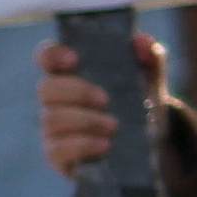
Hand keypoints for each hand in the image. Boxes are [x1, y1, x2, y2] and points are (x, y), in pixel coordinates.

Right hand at [34, 33, 168, 184]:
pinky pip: (57, 149)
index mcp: (71, 74)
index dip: (52, 54)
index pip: (46, 57)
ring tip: (114, 126)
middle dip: (76, 92)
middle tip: (105, 99)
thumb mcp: (151, 81)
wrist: (148, 146)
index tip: (74, 59)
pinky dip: (82, 145)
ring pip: (52, 119)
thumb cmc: (140, 105)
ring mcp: (52, 128)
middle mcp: (55, 99)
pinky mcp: (56, 155)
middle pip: (46, 88)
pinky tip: (104, 145)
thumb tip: (142, 41)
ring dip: (84, 120)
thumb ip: (150, 58)